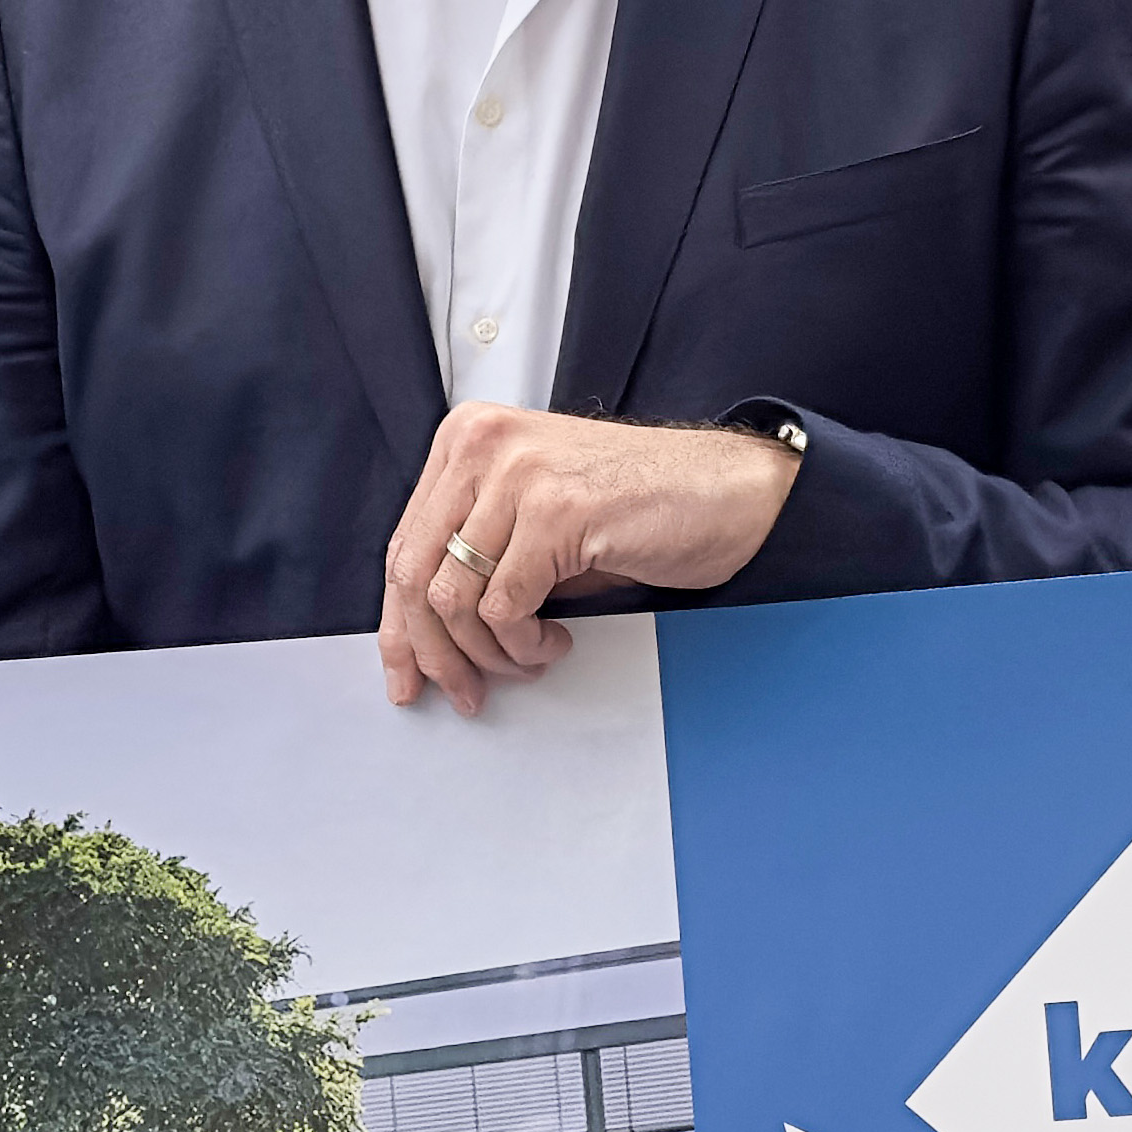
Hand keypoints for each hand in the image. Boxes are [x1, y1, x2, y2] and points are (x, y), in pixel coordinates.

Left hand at [375, 407, 795, 709]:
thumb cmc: (641, 504)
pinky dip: (523, 644)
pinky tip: (554, 641)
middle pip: (415, 574)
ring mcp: (519, 474)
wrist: (729, 490)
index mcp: (469, 439)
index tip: (406, 672)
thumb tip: (429, 634)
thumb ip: (479, 551)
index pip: (403, 546)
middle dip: (435, 652)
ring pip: (453, 597)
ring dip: (488, 653)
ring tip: (526, 661)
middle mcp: (483, 446)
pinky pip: (504, 608)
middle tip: (462, 692)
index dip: (401, 625)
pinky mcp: (557, 510)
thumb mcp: (536, 515)